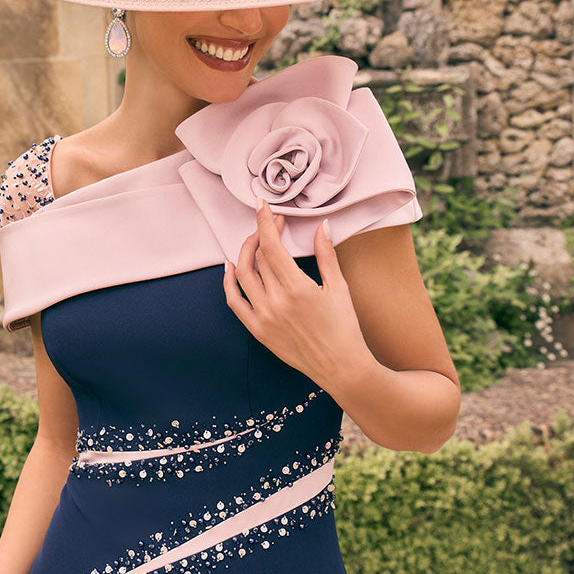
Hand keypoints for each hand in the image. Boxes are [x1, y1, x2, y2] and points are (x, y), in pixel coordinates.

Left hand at [223, 197, 369, 386]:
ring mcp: (263, 317)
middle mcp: (275, 302)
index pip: (271, 246)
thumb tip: (321, 226)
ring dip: (245, 253)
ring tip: (254, 241)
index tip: (263, 206)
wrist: (340, 367)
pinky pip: (235, 302)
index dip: (265, 222)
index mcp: (296, 288)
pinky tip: (231, 268)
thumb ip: (326, 254)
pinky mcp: (258, 331)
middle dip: (262, 234)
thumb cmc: (344, 328)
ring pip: (243, 275)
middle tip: (272, 225)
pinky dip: (229, 282)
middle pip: (258, 257)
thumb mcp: (338, 288)